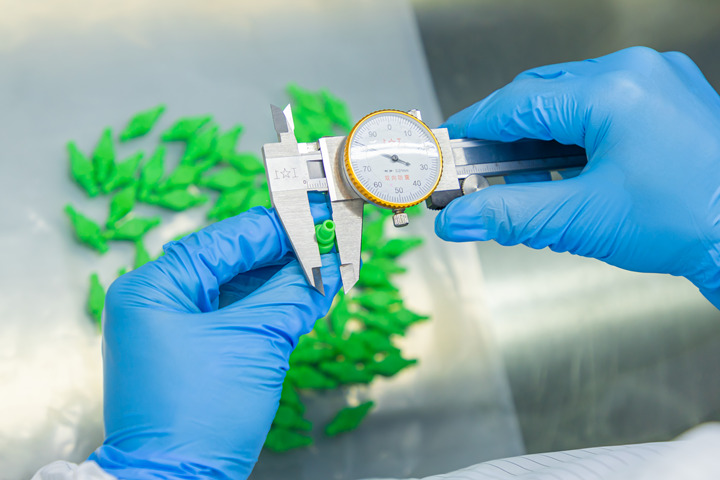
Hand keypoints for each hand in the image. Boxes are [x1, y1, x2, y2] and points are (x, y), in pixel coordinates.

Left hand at [88, 206, 340, 478]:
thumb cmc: (199, 414)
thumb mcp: (255, 342)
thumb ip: (292, 295)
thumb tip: (327, 265)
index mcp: (155, 287)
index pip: (225, 240)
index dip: (276, 229)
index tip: (316, 220)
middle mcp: (158, 301)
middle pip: (230, 261)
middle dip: (282, 256)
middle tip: (326, 245)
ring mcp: (173, 327)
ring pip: (235, 288)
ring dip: (280, 282)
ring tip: (322, 270)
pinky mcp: (192, 350)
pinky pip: (235, 315)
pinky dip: (269, 307)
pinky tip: (302, 297)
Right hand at [435, 47, 719, 307]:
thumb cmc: (688, 223)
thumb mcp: (581, 219)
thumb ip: (509, 215)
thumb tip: (459, 218)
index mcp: (612, 91)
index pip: (516, 102)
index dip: (475, 127)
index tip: (449, 146)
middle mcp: (637, 72)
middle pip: (541, 95)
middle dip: (506, 136)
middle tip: (481, 171)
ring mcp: (658, 81)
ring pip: (571, 100)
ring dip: (540, 139)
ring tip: (525, 180)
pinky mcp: (669, 97)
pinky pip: (602, 105)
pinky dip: (574, 136)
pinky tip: (566, 170)